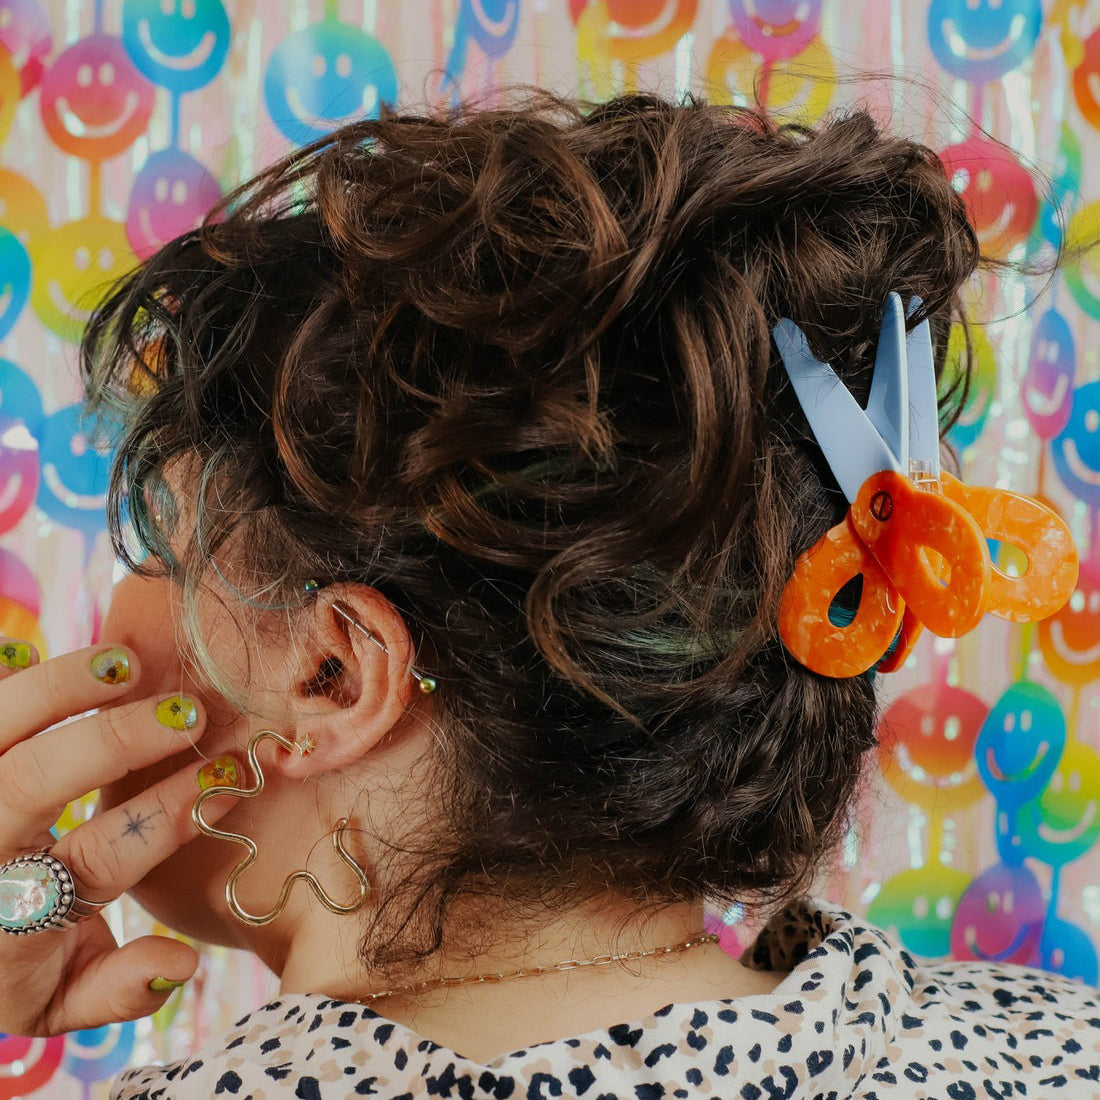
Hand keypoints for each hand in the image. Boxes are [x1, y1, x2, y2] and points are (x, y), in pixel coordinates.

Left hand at [0, 638, 232, 1035]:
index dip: (168, 815)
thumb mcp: (56, 1001)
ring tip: (127, 663)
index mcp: (13, 919)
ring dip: (61, 686)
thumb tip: (182, 962)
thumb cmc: (12, 964)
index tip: (227, 777)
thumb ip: (118, 991)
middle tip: (188, 714)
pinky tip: (65, 656)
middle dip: (117, 740)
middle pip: (32, 780)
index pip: (99, 858)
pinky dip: (16, 674)